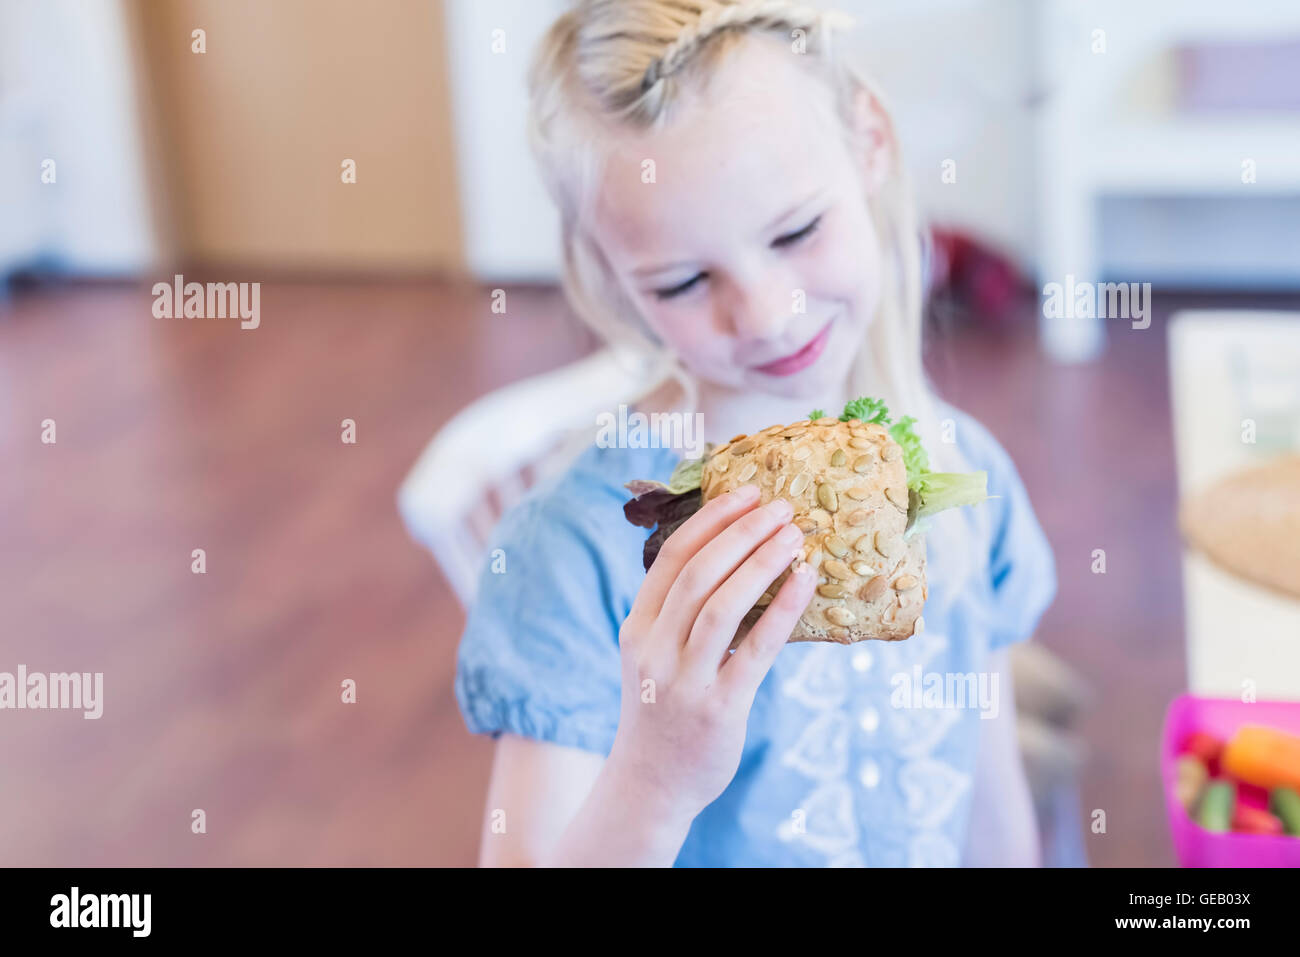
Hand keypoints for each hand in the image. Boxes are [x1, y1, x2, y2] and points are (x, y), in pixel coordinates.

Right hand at [607, 483, 815, 824]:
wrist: (650, 785)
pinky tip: (806, 582)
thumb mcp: (653, 656)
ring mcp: (684, 681)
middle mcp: (654, 650)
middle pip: (699, 574)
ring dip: (762, 562)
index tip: (745, 492)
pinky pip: (755, 648)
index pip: (671, 559)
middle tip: (781, 506)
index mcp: (637, 628)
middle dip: (742, 532)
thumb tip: (732, 555)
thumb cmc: (663, 711)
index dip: (711, 520)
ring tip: (795, 535)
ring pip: (723, 605)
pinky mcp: (718, 708)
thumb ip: (678, 613)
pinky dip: (783, 609)